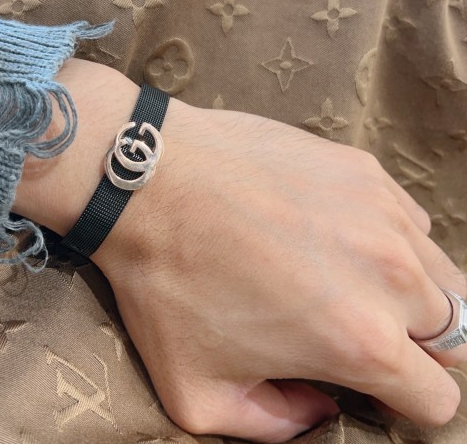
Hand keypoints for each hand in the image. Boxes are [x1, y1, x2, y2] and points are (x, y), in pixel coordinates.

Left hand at [13, 59, 466, 442]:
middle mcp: (389, 274)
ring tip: (353, 284)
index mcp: (360, 340)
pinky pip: (408, 216)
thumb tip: (315, 406)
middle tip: (360, 332)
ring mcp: (380, 212)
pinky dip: (390, 237)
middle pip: (453, 334)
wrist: (151, 179)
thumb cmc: (166, 279)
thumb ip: (269, 425)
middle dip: (415, 346)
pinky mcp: (360, 168)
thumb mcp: (195, 391)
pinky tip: (338, 234)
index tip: (372, 386)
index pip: (437, 399)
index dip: (405, 403)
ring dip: (411, 290)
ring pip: (441, 273)